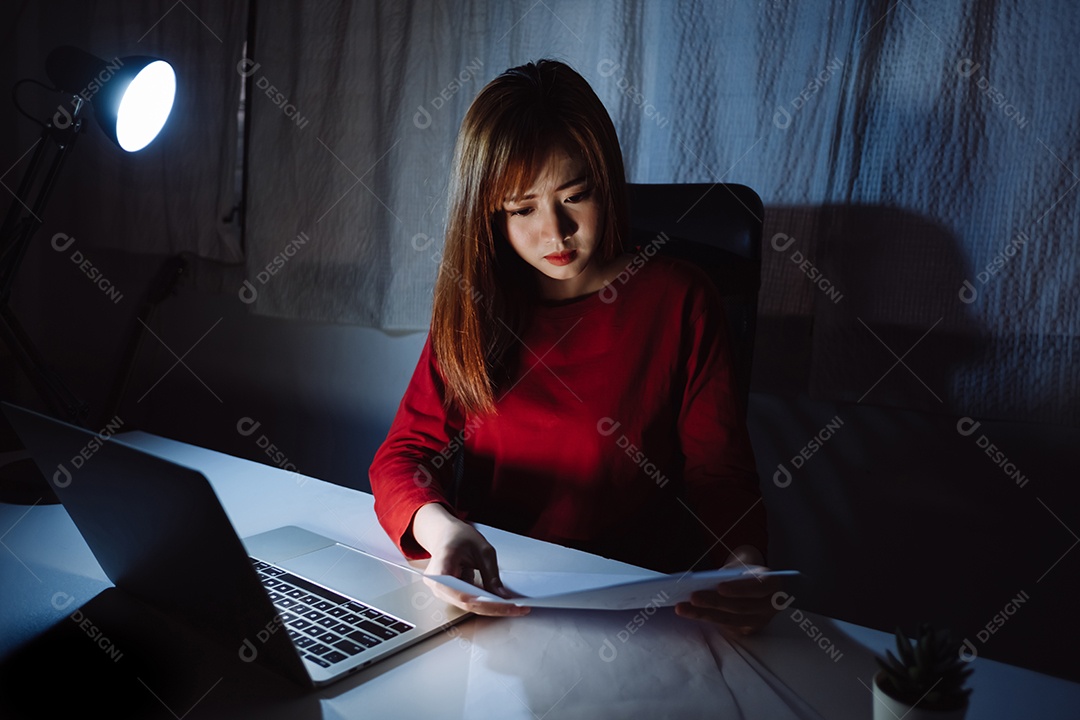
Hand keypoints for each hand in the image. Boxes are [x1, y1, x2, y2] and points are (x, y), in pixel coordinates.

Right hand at [410, 503, 529, 616]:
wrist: (445, 534)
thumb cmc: (459, 537)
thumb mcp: (482, 550)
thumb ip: (491, 574)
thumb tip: (501, 596)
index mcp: (441, 566)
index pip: (461, 594)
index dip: (484, 603)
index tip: (504, 604)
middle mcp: (437, 583)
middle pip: (466, 603)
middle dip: (492, 607)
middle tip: (516, 609)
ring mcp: (441, 590)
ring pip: (468, 605)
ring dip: (490, 606)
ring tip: (513, 607)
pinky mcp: (449, 593)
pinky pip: (468, 601)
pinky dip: (485, 601)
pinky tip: (501, 602)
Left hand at [674, 545, 780, 633]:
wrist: (752, 580)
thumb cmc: (743, 571)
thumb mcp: (740, 566)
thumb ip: (726, 574)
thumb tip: (699, 581)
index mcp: (773, 584)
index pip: (757, 588)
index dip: (739, 589)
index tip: (720, 587)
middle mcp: (771, 605)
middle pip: (740, 606)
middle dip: (714, 603)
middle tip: (693, 597)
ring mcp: (760, 620)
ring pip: (730, 620)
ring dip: (704, 614)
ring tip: (683, 608)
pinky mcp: (749, 630)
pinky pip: (727, 626)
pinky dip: (708, 619)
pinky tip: (692, 614)